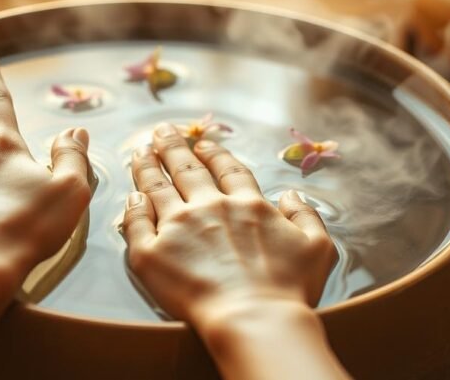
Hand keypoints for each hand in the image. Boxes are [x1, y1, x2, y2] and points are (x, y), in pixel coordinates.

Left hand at [122, 123, 336, 328]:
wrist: (253, 319)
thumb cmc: (289, 290)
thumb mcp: (317, 247)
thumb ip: (305, 216)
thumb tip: (290, 195)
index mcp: (246, 205)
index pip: (227, 170)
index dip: (214, 153)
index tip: (204, 143)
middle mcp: (209, 208)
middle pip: (186, 169)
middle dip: (174, 146)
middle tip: (162, 130)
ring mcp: (177, 227)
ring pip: (156, 187)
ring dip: (147, 166)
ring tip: (139, 151)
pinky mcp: (152, 253)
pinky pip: (136, 223)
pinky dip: (133, 206)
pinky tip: (132, 196)